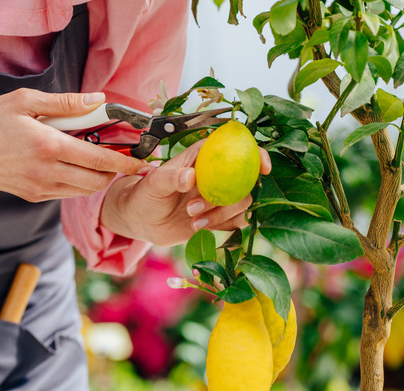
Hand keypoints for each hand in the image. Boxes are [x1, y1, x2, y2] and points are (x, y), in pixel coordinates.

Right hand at [0, 89, 149, 231]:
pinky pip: (68, 193)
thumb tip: (98, 99)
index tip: (144, 161)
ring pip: (85, 190)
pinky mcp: (34, 197)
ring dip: (98, 177)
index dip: (126, 162)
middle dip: (115, 169)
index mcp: (49, 147)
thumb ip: (65, 103)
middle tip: (120, 154)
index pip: (100, 159)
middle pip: (98, 180)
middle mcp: (48, 173)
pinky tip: (73, 165)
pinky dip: (79, 182)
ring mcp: (41, 189)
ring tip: (96, 157)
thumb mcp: (24, 102)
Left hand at [100, 139, 271, 246]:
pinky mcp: (220, 217)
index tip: (263, 168)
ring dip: (221, 214)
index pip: (238, 148)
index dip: (257, 154)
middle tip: (194, 207)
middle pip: (246, 180)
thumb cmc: (144, 194)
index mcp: (204, 157)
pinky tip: (198, 228)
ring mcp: (220, 196)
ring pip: (243, 203)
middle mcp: (217, 175)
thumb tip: (190, 177)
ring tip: (192, 219)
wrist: (140, 220)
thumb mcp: (153, 183)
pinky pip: (237, 222)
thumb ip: (171, 177)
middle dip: (227, 197)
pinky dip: (222, 226)